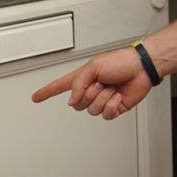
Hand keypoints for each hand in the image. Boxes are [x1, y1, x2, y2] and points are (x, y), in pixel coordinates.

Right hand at [30, 47, 153, 119]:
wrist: (141, 68)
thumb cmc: (120, 61)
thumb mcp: (93, 67)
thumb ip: (78, 84)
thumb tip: (71, 102)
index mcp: (83, 78)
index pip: (59, 86)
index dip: (46, 92)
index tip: (35, 97)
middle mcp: (90, 90)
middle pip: (77, 104)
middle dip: (90, 93)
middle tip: (102, 82)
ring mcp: (101, 100)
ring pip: (91, 110)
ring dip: (103, 98)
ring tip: (112, 87)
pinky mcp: (113, 108)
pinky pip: (105, 115)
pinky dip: (111, 106)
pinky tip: (117, 96)